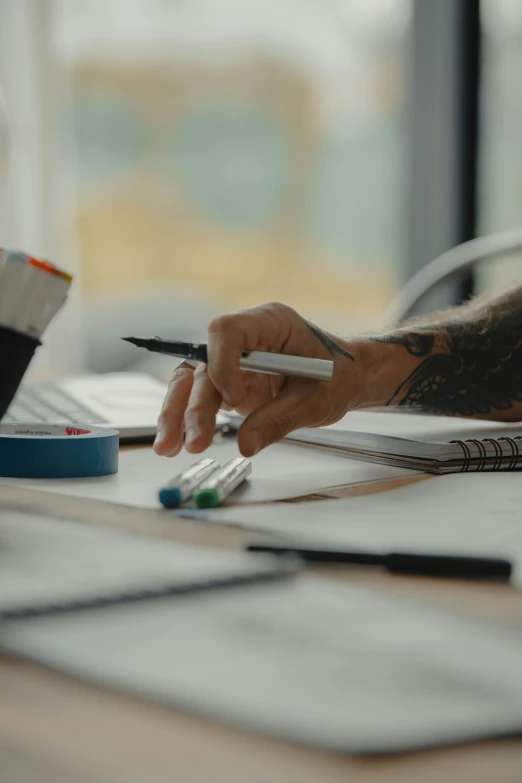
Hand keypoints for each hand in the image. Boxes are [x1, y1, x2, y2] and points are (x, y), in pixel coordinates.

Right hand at [153, 302, 370, 457]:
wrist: (346, 379)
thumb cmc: (338, 376)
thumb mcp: (316, 400)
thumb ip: (278, 419)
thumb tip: (244, 444)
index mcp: (270, 323)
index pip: (228, 330)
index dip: (222, 363)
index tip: (234, 398)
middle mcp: (246, 339)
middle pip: (203, 362)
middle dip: (191, 402)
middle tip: (192, 439)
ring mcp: (234, 361)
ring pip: (194, 382)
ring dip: (179, 414)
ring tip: (169, 448)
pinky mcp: (230, 383)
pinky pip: (202, 399)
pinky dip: (189, 421)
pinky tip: (177, 442)